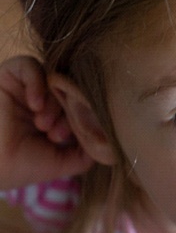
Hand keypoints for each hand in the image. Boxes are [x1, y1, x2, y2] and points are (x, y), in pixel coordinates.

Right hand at [0, 55, 92, 188]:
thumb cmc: (20, 166)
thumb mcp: (61, 163)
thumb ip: (84, 153)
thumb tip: (108, 144)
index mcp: (56, 118)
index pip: (80, 106)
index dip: (79, 119)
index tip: (66, 139)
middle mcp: (43, 101)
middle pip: (69, 92)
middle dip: (67, 113)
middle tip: (56, 134)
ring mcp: (26, 88)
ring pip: (53, 80)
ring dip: (53, 102)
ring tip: (43, 124)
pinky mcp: (8, 76)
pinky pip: (30, 65)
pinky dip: (37, 83)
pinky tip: (35, 105)